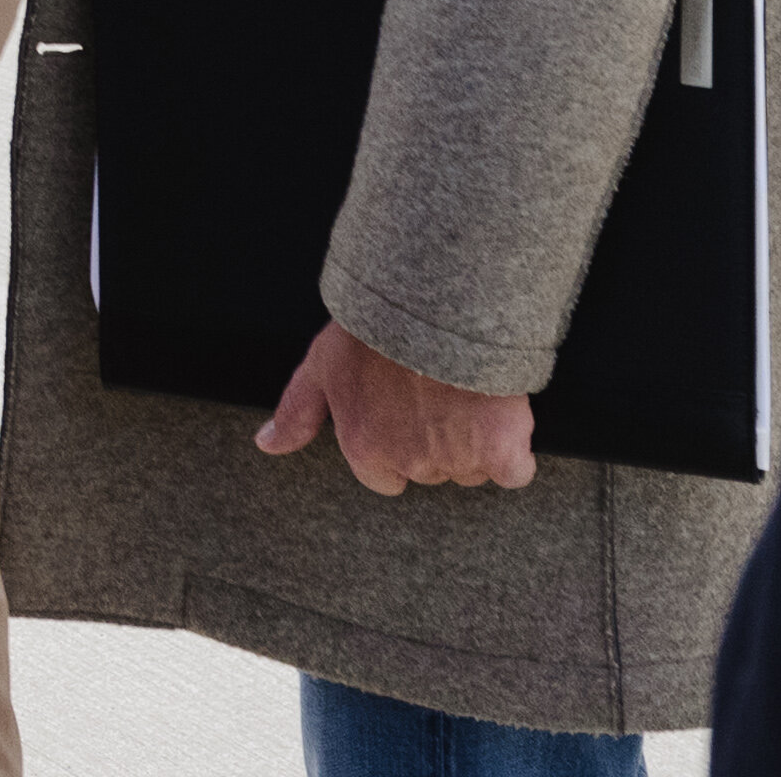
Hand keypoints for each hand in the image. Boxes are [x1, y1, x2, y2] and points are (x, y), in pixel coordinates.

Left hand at [255, 324, 538, 495]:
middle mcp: (409, 463)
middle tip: (435, 393)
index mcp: (365, 449)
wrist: (434, 302)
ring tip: (463, 392)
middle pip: (429, 471)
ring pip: (471, 470)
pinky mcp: (501, 452)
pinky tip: (501, 418)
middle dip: (433, 440)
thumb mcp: (321, 365)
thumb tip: (266, 446)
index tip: (404, 412)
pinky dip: (514, 452)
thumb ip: (296, 412)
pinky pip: (514, 472)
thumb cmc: (375, 328)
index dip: (395, 444)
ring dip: (473, 442)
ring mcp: (456, 460)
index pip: (383, 478)